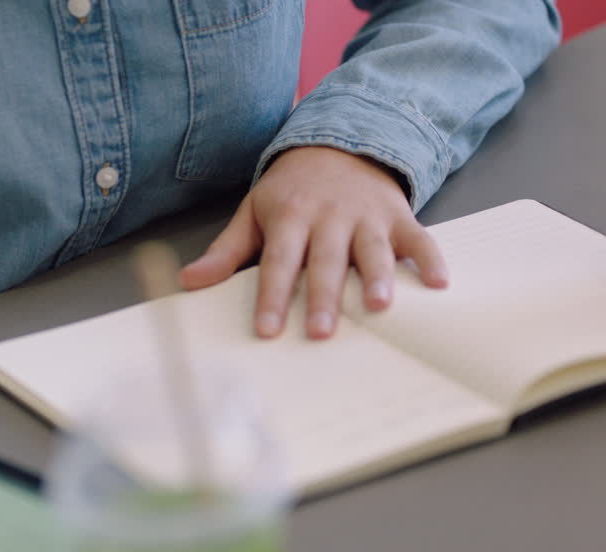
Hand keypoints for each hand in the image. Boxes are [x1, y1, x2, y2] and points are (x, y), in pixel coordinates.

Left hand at [180, 146, 449, 339]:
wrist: (340, 141)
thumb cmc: (291, 190)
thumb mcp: (253, 212)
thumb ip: (226, 252)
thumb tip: (188, 282)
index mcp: (290, 217)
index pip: (278, 262)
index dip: (272, 296)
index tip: (267, 330)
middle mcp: (329, 216)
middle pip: (325, 261)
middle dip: (324, 297)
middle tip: (321, 333)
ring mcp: (367, 215)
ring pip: (372, 249)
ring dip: (378, 277)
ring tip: (380, 307)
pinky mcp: (398, 215)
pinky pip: (419, 238)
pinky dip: (431, 258)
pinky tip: (439, 283)